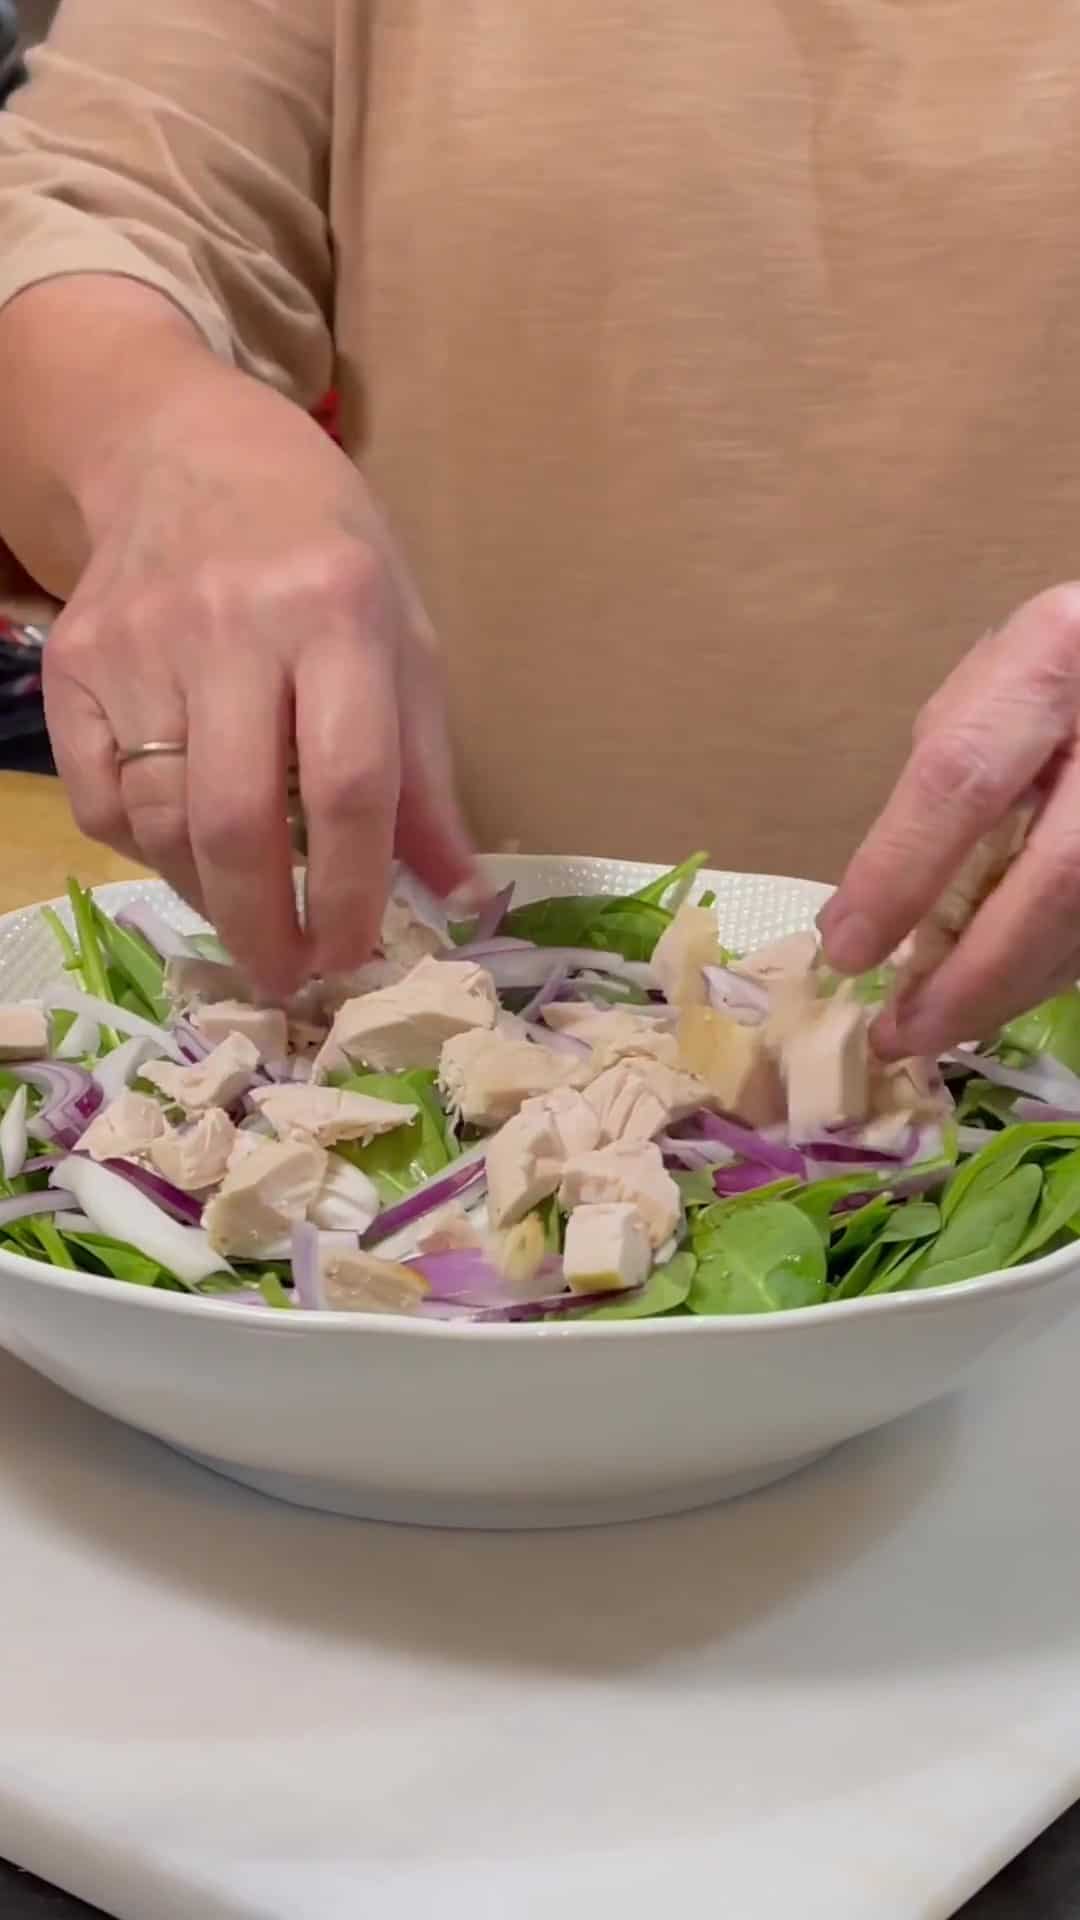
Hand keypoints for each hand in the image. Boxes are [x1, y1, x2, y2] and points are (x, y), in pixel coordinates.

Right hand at [43, 363, 476, 996]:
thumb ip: (426, 772)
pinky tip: (190, 852)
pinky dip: (146, 851)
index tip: (356, 955)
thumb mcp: (404, 639)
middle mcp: (227, 625)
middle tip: (290, 979)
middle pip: (237, 819)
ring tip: (253, 919)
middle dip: (266, 926)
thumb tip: (458, 896)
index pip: (346, 784)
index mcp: (335, 611)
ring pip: (160, 822)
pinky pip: (99, 801)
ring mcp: (136, 644)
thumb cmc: (324, 551)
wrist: (185, 450)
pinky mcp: (71, 664)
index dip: (353, 891)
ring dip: (211, 897)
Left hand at [819, 586, 1079, 1056]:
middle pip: (1055, 880)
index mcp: (1052, 658)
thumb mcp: (986, 695)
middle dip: (972, 976)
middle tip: (901, 1034)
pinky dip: (1046, 973)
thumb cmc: (1054, 669)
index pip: (963, 779)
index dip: (900, 876)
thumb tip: (864, 913)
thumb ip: (935, 791)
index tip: (846, 950)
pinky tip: (998, 993)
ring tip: (936, 1026)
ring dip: (1009, 992)